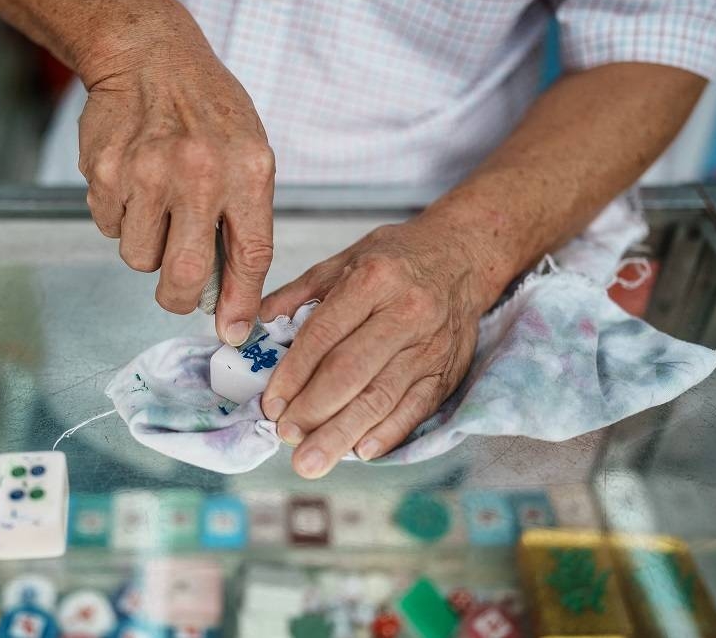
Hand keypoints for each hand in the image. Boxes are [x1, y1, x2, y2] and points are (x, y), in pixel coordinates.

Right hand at [78, 46, 274, 344]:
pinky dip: (120, 220)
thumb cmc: (207, 110)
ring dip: (147, 249)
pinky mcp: (105, 172)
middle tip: (178, 293)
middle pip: (186, 274)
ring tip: (157, 207)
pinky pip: (110, 229)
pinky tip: (133, 184)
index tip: (233, 331)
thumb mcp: (249, 154)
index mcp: (247, 170)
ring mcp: (147, 172)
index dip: (241, 303)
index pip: (250, 255)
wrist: (149, 56)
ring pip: (140, 258)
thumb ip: (244, 221)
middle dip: (180, 298)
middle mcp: (198, 173)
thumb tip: (229, 297)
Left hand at [259, 219, 497, 477]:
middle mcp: (405, 312)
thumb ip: (298, 295)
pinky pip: (416, 408)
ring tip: (311, 460)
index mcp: (373, 280)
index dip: (293, 374)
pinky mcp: (447, 370)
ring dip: (342, 433)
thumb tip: (253, 326)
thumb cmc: (396, 260)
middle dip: (313, 410)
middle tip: (285, 436)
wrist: (463, 255)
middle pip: (351, 371)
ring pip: (381, 397)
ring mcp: (430, 345)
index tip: (271, 404)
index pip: (324, 335)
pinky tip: (360, 451)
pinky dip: (388, 433)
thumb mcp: (343, 261)